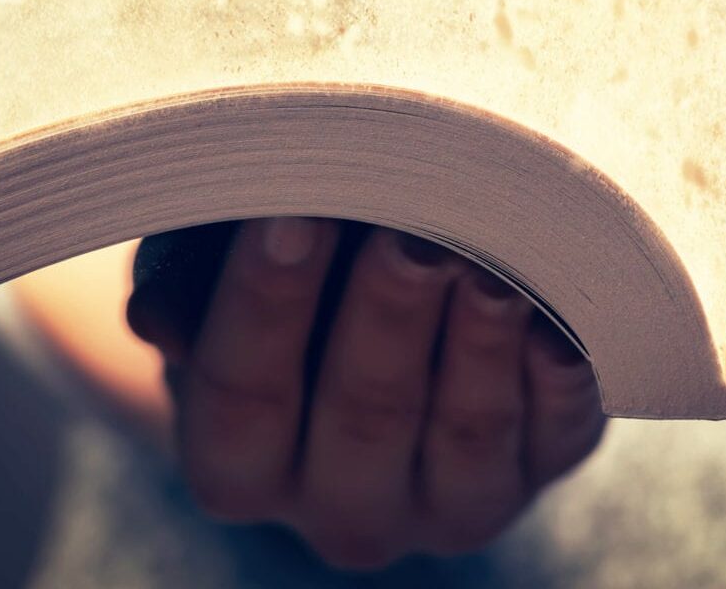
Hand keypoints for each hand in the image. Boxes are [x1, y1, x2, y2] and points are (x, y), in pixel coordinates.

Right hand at [125, 219, 604, 569]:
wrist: (366, 314)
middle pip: (362, 417)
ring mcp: (448, 505)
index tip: (289, 215)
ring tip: (487, 262)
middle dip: (384, 318)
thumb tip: (164, 319)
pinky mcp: (540, 471)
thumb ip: (185, 283)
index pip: (243, 396)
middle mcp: (342, 508)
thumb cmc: (279, 271)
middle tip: (404, 232)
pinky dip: (561, 378)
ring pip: (465, 434)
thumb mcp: (209, 271)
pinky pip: (557, 436)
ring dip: (478, 344)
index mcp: (238, 470)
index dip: (263, 306)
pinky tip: (561, 318)